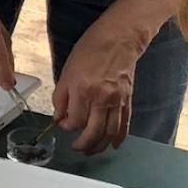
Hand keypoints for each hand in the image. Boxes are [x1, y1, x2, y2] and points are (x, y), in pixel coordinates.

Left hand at [52, 8, 153, 153]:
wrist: (119, 37)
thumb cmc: (91, 49)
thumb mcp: (67, 71)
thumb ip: (61, 97)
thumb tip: (59, 117)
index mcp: (83, 90)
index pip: (73, 121)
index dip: (66, 126)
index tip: (63, 123)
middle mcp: (101, 98)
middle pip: (92, 133)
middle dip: (82, 144)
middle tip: (76, 147)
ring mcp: (117, 100)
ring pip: (109, 133)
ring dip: (99, 146)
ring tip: (91, 150)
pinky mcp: (128, 100)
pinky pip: (124, 125)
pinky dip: (119, 138)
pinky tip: (113, 145)